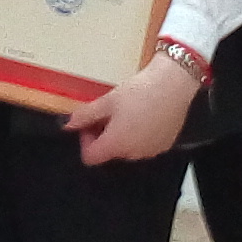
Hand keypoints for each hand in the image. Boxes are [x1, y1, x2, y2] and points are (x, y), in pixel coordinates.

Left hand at [62, 55, 197, 165]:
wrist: (174, 84)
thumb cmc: (139, 91)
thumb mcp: (107, 101)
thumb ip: (85, 115)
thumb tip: (67, 125)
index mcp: (116, 144)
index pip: (90, 157)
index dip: (85, 141)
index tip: (91, 122)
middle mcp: (133, 154)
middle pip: (109, 152)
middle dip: (104, 135)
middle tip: (109, 112)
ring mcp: (151, 151)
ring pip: (128, 149)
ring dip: (122, 135)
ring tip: (128, 112)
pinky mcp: (165, 144)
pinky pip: (145, 145)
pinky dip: (140, 135)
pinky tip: (145, 115)